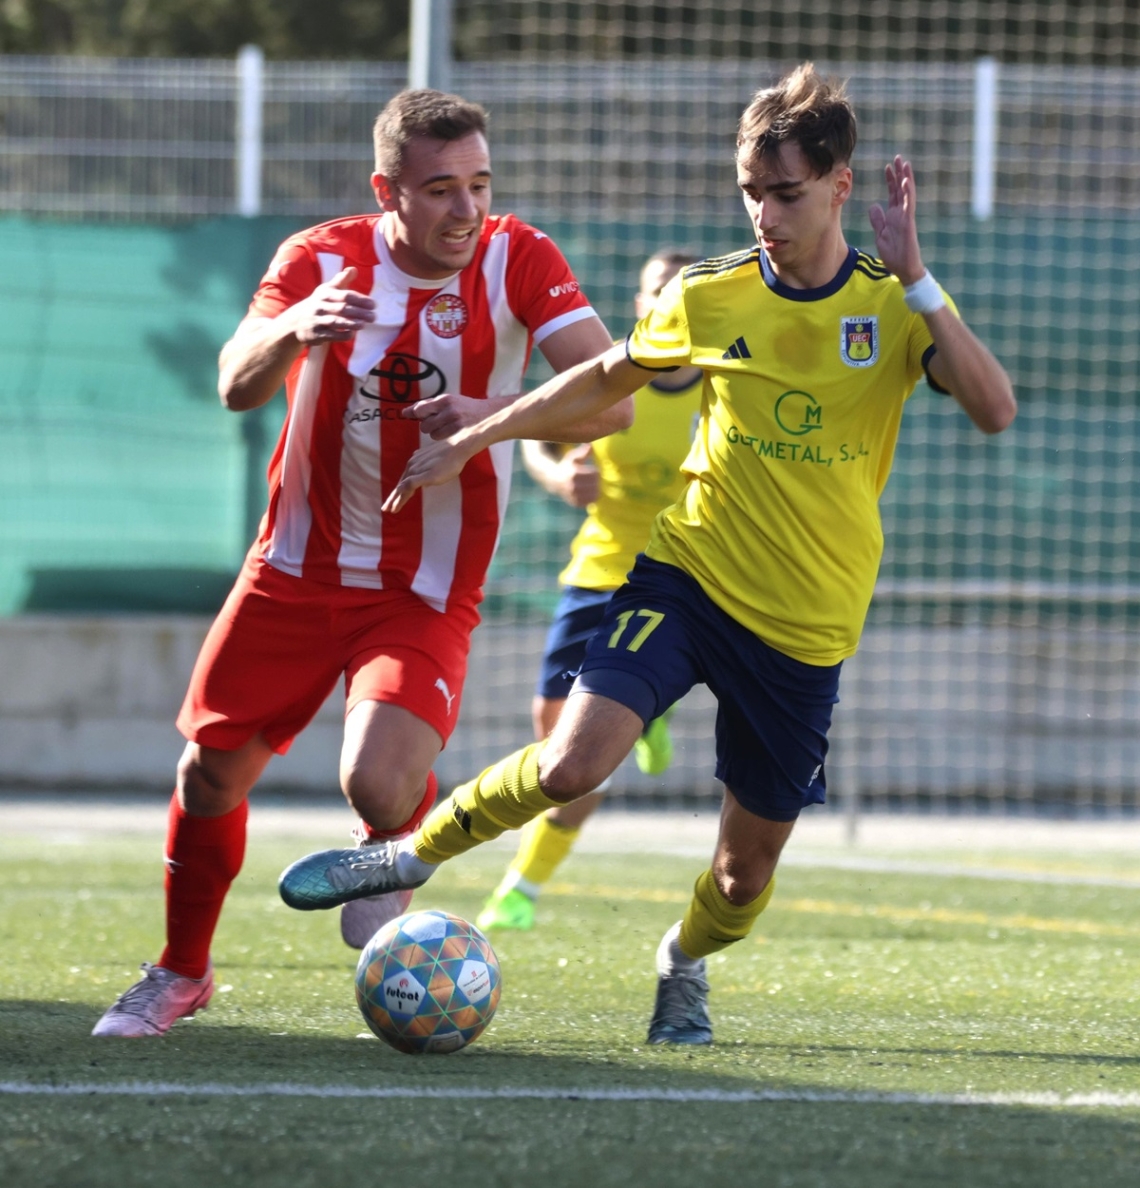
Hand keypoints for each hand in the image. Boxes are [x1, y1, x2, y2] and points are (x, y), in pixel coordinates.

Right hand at [286, 267, 374, 343]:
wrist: (296, 321)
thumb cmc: (319, 304)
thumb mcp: (327, 290)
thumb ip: (341, 280)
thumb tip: (354, 269)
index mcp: (325, 293)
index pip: (345, 295)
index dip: (360, 300)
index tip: (374, 304)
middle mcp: (320, 306)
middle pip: (342, 308)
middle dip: (359, 312)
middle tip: (373, 317)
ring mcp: (318, 320)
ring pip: (336, 321)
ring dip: (352, 323)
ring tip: (364, 324)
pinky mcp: (317, 334)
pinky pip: (331, 335)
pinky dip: (342, 334)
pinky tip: (352, 333)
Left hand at [383, 436, 478, 513]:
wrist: (458, 448)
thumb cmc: (450, 456)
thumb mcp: (435, 465)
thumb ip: (427, 471)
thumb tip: (424, 483)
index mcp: (414, 462)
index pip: (404, 479)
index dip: (398, 491)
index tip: (392, 501)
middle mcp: (412, 465)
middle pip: (400, 484)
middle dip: (392, 498)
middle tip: (385, 509)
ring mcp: (416, 469)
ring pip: (402, 487)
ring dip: (395, 499)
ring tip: (391, 510)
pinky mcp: (423, 475)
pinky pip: (408, 487)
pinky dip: (401, 496)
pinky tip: (398, 504)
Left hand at [400, 393, 497, 439]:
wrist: (490, 416)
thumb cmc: (466, 409)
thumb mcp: (449, 401)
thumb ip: (428, 406)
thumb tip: (405, 413)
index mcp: (445, 399)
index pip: (420, 409)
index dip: (417, 415)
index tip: (420, 417)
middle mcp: (449, 409)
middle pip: (424, 424)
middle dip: (428, 425)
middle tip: (441, 422)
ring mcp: (455, 422)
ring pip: (431, 433)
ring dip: (436, 433)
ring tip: (449, 428)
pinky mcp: (459, 434)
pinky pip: (440, 439)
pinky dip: (443, 438)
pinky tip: (453, 434)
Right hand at [549, 444, 598, 507]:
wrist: (554, 481)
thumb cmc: (567, 466)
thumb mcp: (573, 457)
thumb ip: (582, 452)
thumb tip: (591, 446)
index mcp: (574, 473)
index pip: (594, 474)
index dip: (597, 472)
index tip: (595, 470)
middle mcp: (573, 486)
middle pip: (595, 485)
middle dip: (597, 481)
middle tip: (595, 479)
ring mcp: (573, 496)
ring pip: (594, 495)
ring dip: (596, 490)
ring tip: (594, 486)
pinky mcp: (574, 503)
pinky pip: (589, 502)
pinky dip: (592, 498)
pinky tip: (590, 493)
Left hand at [867, 156, 925, 284]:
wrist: (903, 268)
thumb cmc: (894, 254)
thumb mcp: (880, 234)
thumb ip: (878, 220)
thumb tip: (873, 205)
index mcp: (894, 215)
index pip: (893, 194)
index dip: (890, 180)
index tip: (888, 167)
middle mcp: (902, 213)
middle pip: (900, 189)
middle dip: (899, 173)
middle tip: (898, 158)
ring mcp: (906, 217)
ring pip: (907, 193)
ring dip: (906, 178)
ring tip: (904, 163)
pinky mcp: (909, 223)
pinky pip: (909, 205)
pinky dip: (908, 192)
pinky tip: (905, 181)